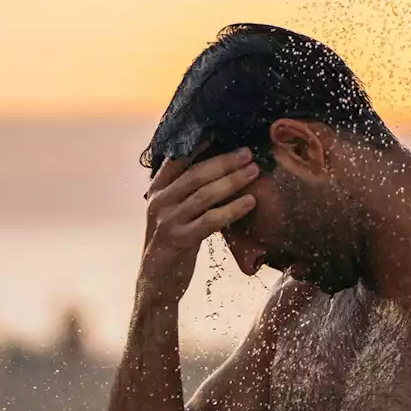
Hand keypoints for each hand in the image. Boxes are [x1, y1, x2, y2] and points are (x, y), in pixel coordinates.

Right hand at [138, 146, 259, 303]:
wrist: (156, 280)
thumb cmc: (172, 242)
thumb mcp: (173, 212)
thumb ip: (187, 191)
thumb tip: (219, 167)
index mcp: (157, 190)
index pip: (177, 159)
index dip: (198, 144)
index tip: (220, 131)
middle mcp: (159, 202)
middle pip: (195, 174)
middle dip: (224, 161)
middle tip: (248, 154)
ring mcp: (168, 220)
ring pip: (205, 195)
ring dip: (233, 181)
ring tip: (254, 172)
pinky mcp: (180, 240)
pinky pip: (211, 220)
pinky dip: (233, 209)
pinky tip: (250, 202)